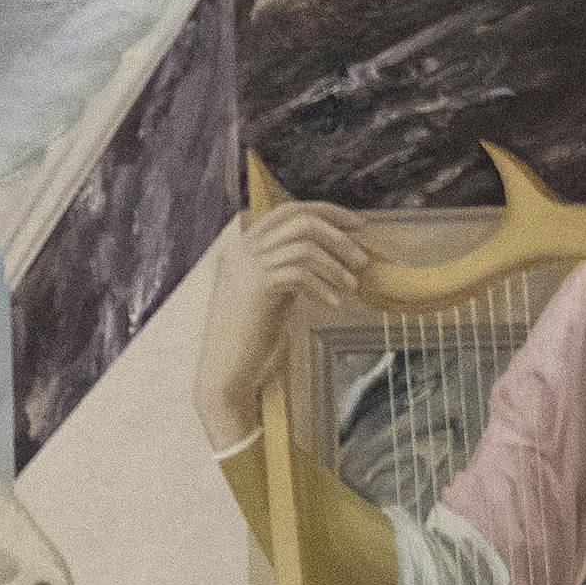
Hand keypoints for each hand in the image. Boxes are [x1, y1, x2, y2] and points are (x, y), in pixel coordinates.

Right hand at [194, 202, 371, 457]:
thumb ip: (290, 271)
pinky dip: (323, 285)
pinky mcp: (256, 286)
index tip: (356, 225)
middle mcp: (242, 250)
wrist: (224, 374)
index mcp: (243, 247)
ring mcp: (247, 266)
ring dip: (335, 264)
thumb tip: (331, 256)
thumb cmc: (249, 341)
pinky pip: (300, 272)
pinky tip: (334, 303)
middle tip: (361, 257)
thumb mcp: (271, 295)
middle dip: (336, 232)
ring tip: (352, 286)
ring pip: (303, 244)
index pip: (288, 211)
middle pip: (298, 218)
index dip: (326, 212)